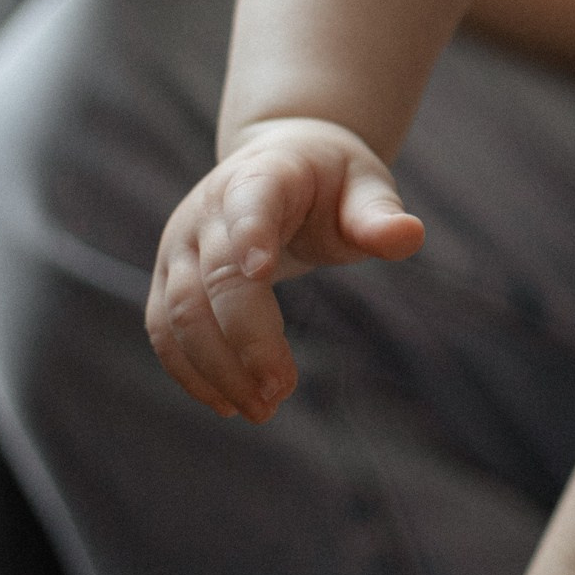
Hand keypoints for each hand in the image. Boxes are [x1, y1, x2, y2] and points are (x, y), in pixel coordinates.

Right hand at [148, 118, 423, 422]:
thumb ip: (379, 216)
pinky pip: (164, 329)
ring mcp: (179, 246)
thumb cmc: (331, 182)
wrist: (281, 164)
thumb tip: (410, 235)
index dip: (251, 235)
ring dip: (215, 368)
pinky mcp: (170, 279)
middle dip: (245, 338)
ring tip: (262, 409)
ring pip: (179, 313)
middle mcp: (207, 210)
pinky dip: (190, 372)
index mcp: (259, 177)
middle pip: (213, 279)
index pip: (248, 204)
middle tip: (281, 391)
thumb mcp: (365, 187)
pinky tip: (228, 404)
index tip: (264, 273)